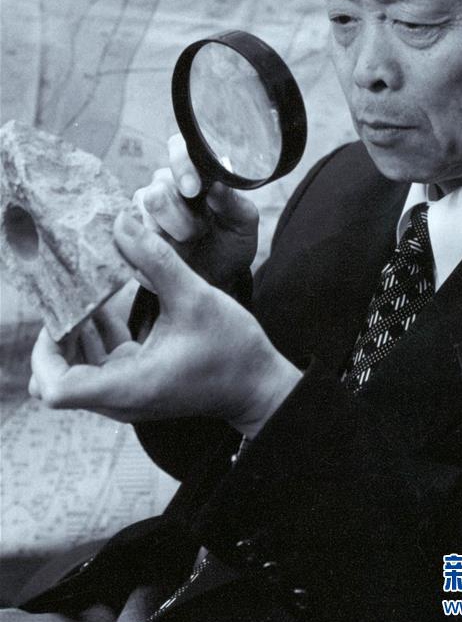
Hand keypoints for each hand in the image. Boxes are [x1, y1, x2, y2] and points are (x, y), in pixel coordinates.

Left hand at [29, 210, 301, 436]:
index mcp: (129, 385)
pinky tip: (102, 306)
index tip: (58, 316)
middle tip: (65, 299)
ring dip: (72, 338)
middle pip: (55, 381)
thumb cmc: (232, 349)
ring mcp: (127, 394)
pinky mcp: (137, 383)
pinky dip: (93, 340)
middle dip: (54, 339)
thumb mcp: (195, 297)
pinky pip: (98, 366)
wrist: (257, 384)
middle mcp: (121, 397)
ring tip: (81, 296)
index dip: (44, 352)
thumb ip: (157, 260)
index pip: (56, 389)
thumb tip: (122, 224)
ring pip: (74, 373)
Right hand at [134, 133, 257, 287]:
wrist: (216, 279)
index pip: (178, 148)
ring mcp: (145, 209)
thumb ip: (233, 202)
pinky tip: (170, 256)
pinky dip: (154, 249)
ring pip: (142, 214)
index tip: (192, 190)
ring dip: (167, 236)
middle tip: (198, 232)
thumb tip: (217, 185)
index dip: (181, 165)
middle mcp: (166, 185)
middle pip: (157, 189)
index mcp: (195, 173)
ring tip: (187, 245)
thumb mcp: (243, 224)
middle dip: (179, 217)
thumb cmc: (231, 243)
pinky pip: (131, 236)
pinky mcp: (132, 233)